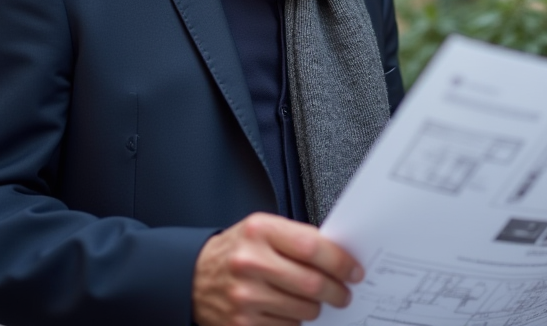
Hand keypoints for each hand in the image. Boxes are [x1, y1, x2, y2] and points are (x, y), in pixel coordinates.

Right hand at [192, 212, 362, 324]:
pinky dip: (296, 320)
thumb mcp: (262, 230)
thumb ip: (296, 238)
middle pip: (312, 283)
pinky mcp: (242, 323)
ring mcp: (245, 296)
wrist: (193, 276)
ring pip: (304, 309)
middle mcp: (250, 262)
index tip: (354, 271)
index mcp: (260, 231)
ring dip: (317, 307)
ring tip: (314, 300)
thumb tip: (338, 255)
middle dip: (336, 291)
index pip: (312, 247)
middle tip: (344, 293)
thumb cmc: (235, 250)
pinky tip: (289, 309)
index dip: (340, 262)